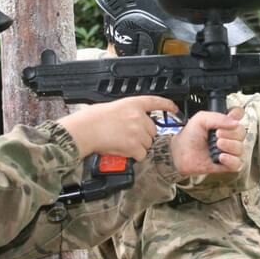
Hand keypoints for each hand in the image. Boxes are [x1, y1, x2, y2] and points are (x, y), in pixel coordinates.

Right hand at [58, 96, 178, 160]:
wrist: (85, 130)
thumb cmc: (91, 119)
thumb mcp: (112, 108)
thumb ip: (127, 113)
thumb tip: (131, 123)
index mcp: (132, 104)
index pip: (156, 102)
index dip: (167, 105)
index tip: (174, 108)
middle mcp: (138, 116)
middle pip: (152, 130)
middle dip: (142, 136)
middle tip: (126, 137)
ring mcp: (138, 131)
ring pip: (147, 144)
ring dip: (137, 147)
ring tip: (121, 143)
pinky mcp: (135, 145)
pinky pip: (142, 154)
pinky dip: (134, 156)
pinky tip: (122, 151)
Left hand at [170, 107, 246, 173]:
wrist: (179, 153)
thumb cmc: (188, 136)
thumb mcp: (201, 119)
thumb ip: (218, 117)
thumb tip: (235, 122)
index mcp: (223, 123)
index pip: (239, 115)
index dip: (238, 115)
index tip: (231, 118)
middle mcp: (228, 135)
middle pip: (242, 132)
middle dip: (231, 134)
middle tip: (217, 134)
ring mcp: (228, 150)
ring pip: (241, 148)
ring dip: (230, 146)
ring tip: (217, 145)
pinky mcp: (226, 164)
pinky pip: (238, 163)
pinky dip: (231, 160)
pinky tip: (221, 157)